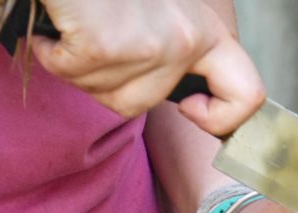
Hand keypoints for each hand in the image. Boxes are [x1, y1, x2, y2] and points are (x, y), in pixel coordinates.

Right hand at [32, 0, 264, 134]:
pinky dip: (50, 50)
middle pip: (143, 102)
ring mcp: (147, 45)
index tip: (189, 107)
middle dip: (109, 80)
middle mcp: (185, 38)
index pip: (248, 96)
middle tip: (100, 40)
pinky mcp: (104, 45)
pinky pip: (69, 71)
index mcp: (207, 30)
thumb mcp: (163, 11)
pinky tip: (57, 23)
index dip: (219, 117)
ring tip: (80, 24)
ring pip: (105, 93)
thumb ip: (183, 51)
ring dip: (78, 65)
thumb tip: (192, 100)